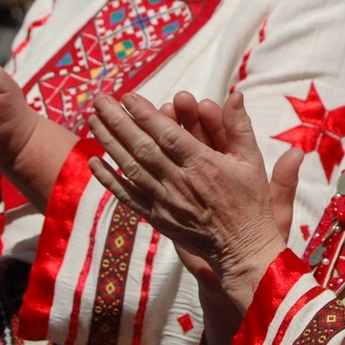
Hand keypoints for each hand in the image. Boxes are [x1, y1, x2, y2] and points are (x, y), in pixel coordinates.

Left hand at [88, 91, 290, 311]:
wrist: (242, 250)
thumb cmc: (250, 203)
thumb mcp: (253, 161)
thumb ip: (240, 126)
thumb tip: (236, 94)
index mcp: (204, 165)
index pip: (167, 134)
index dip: (145, 114)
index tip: (128, 96)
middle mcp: (180, 182)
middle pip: (142, 147)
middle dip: (118, 121)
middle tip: (100, 100)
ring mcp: (165, 201)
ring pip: (130, 167)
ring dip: (109, 142)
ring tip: (92, 120)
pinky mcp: (157, 217)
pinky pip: (127, 195)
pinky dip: (108, 179)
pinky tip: (93, 162)